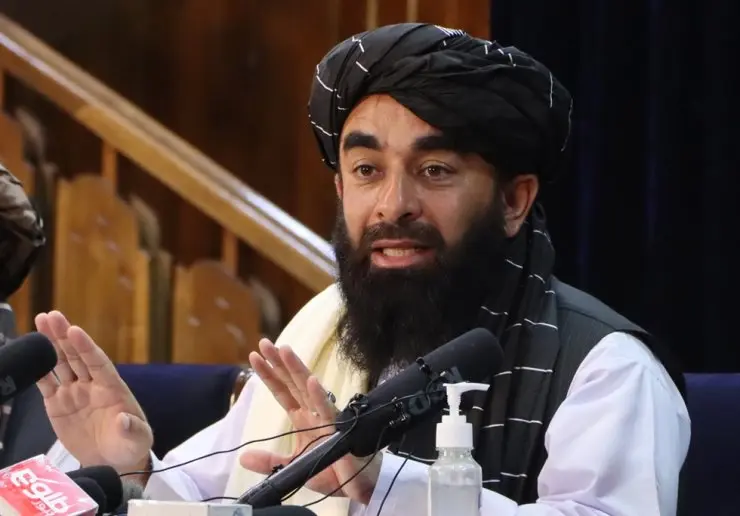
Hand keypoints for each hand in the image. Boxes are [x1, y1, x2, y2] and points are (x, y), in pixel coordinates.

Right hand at [34, 311, 152, 472]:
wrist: (113, 461)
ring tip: (40, 321)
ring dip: (51, 344)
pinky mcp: (58, 405)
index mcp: (112, 387)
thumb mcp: (137, 439)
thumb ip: (132, 429)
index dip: (86, 346)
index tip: (75, 330)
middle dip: (64, 335)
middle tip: (51, 315)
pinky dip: (37, 370)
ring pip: (61, 363)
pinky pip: (46, 384)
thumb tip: (124, 420)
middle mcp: (92, 384)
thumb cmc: (130, 445)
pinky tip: (29, 355)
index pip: (97, 362)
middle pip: (77, 356)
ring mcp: (74, 393)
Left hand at [240, 339, 381, 504]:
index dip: (269, 375)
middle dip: (279, 363)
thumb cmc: (330, 473)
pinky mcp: (339, 428)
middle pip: (293, 382)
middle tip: (264, 343)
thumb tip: (243, 457)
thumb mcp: (291, 468)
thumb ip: (269, 461)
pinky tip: (311, 381)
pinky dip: (319, 396)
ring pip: (309, 388)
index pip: (282, 392)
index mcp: (303, 418)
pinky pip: (328, 410)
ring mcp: (327, 417)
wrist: (355, 487)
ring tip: (284, 351)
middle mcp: (313, 412)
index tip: (255, 357)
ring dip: (297, 369)